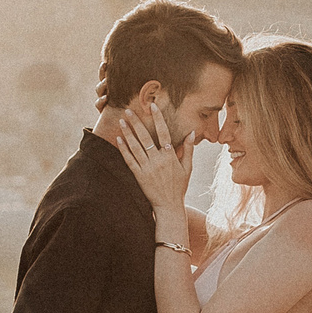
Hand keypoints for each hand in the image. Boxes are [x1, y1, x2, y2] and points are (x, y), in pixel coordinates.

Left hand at [111, 99, 192, 215]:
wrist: (169, 206)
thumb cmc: (179, 187)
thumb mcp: (188, 168)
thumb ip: (188, 149)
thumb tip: (192, 132)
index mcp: (171, 156)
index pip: (164, 132)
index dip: (158, 118)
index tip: (152, 106)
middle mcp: (158, 160)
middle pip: (145, 137)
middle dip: (136, 122)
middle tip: (128, 110)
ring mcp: (148, 168)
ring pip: (135, 147)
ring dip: (128, 133)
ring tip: (122, 121)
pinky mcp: (139, 176)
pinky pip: (130, 160)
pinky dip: (124, 149)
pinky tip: (118, 139)